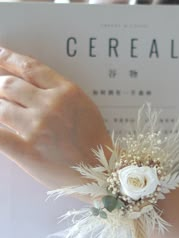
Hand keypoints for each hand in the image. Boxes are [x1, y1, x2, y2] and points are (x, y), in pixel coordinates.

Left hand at [0, 47, 111, 189]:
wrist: (101, 171)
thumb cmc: (94, 141)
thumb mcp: (83, 107)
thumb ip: (58, 93)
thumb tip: (30, 86)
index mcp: (66, 92)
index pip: (29, 67)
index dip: (8, 58)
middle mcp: (50, 106)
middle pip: (9, 84)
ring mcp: (37, 128)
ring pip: (0, 107)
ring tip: (2, 110)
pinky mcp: (28, 151)